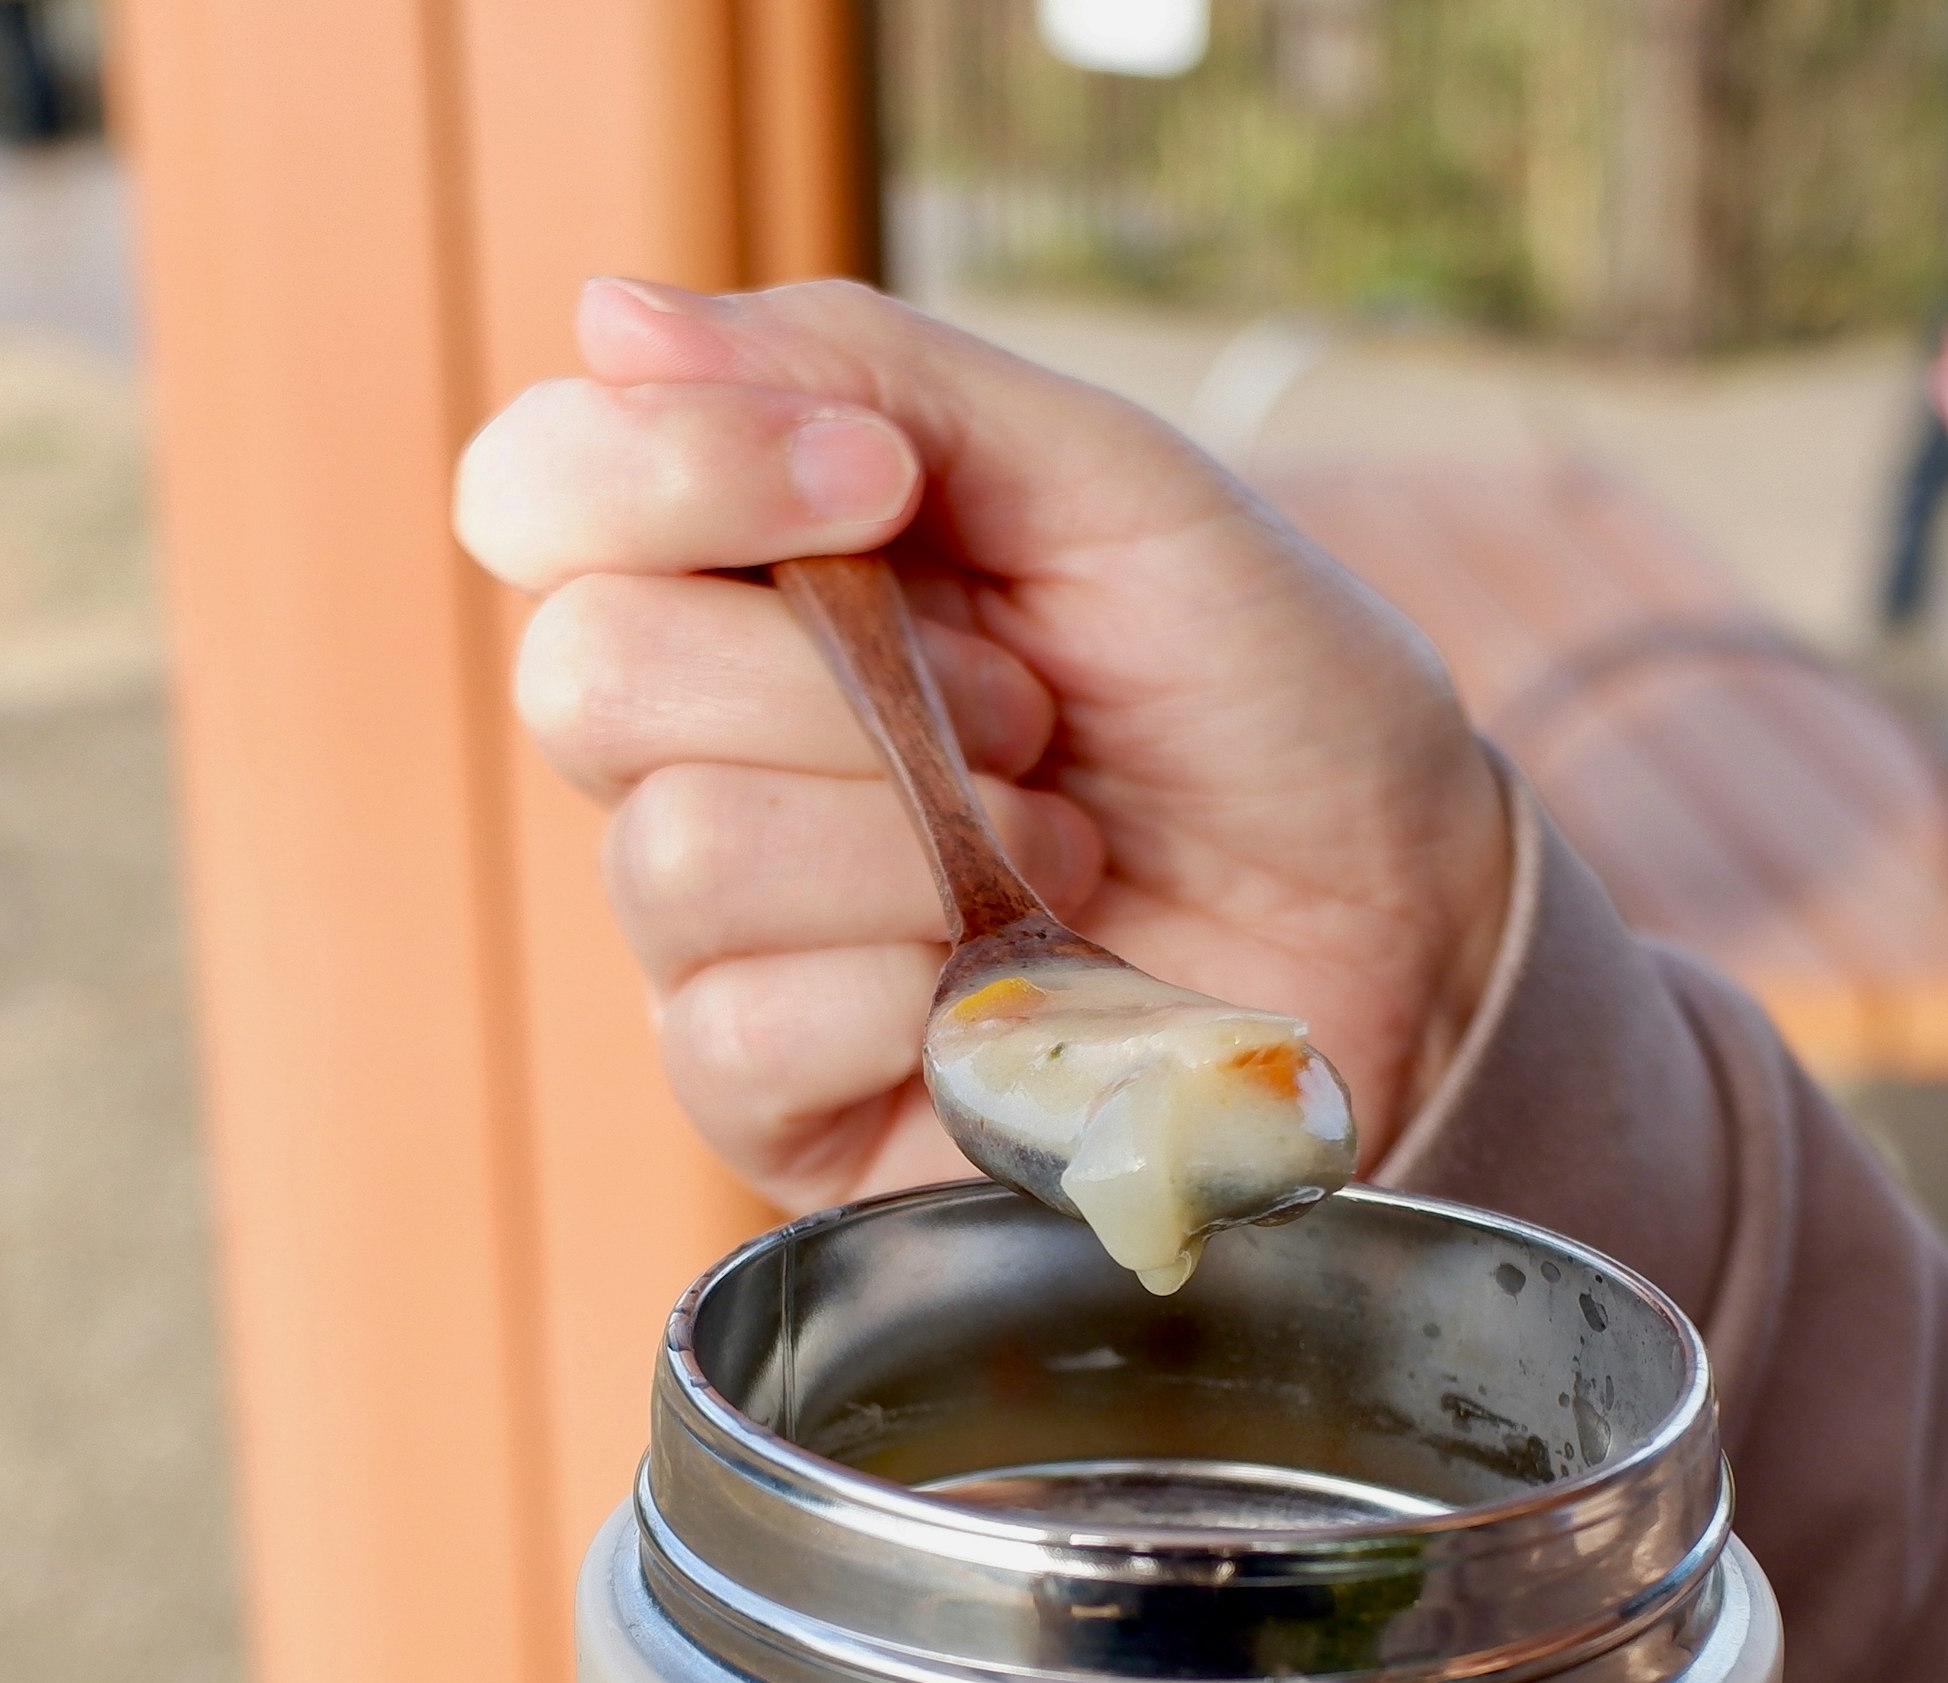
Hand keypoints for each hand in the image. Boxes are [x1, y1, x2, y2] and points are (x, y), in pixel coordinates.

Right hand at [453, 279, 1510, 1209]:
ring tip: (1056, 849)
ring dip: (918, 842)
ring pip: (679, 856)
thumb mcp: (1105, 481)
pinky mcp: (770, 1100)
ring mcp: (723, 933)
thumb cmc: (1258, 694)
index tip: (880, 483)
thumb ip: (872, 371)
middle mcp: (698, 743)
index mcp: (749, 571)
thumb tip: (610, 317)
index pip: (542, 492)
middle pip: (589, 674)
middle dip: (848, 681)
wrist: (1405, 922)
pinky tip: (1022, 985)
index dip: (670, 473)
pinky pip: (743, 1033)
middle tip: (1028, 710)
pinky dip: (916, 995)